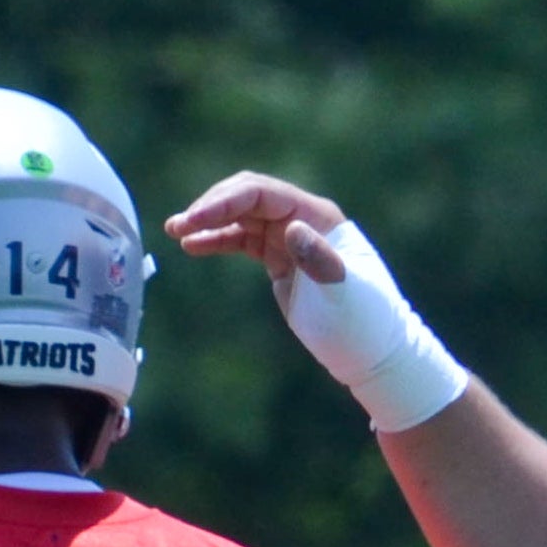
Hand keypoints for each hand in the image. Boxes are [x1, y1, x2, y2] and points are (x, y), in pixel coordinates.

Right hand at [163, 174, 467, 432]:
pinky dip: (217, 241)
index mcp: (319, 218)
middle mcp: (304, 220)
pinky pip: (242, 240)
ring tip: (174, 232)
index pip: (263, 194)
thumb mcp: (344, 295)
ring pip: (241, 217)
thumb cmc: (364, 324)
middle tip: (178, 226)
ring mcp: (291, 238)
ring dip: (209, 221)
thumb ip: (320, 260)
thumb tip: (291, 228)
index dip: (225, 201)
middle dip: (211, 207)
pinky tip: (191, 246)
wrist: (372, 353)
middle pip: (248, 197)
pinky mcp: (281, 260)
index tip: (194, 219)